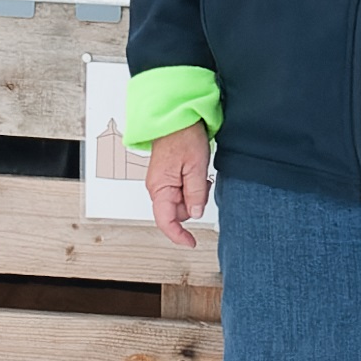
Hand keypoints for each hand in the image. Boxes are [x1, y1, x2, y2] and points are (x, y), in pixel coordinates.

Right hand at [144, 126, 213, 246]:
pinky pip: (181, 191)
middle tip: (203, 183)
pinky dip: (192, 187)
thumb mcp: (196, 166)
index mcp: (160, 187)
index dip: (178, 236)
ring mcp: (161, 183)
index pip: (165, 221)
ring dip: (194, 194)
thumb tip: (196, 214)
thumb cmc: (183, 136)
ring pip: (181, 202)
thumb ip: (196, 194)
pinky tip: (196, 172)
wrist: (177, 117)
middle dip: (194, 204)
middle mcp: (157, 187)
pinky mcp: (167, 177)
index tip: (191, 243)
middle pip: (177, 213)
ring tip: (199, 173)